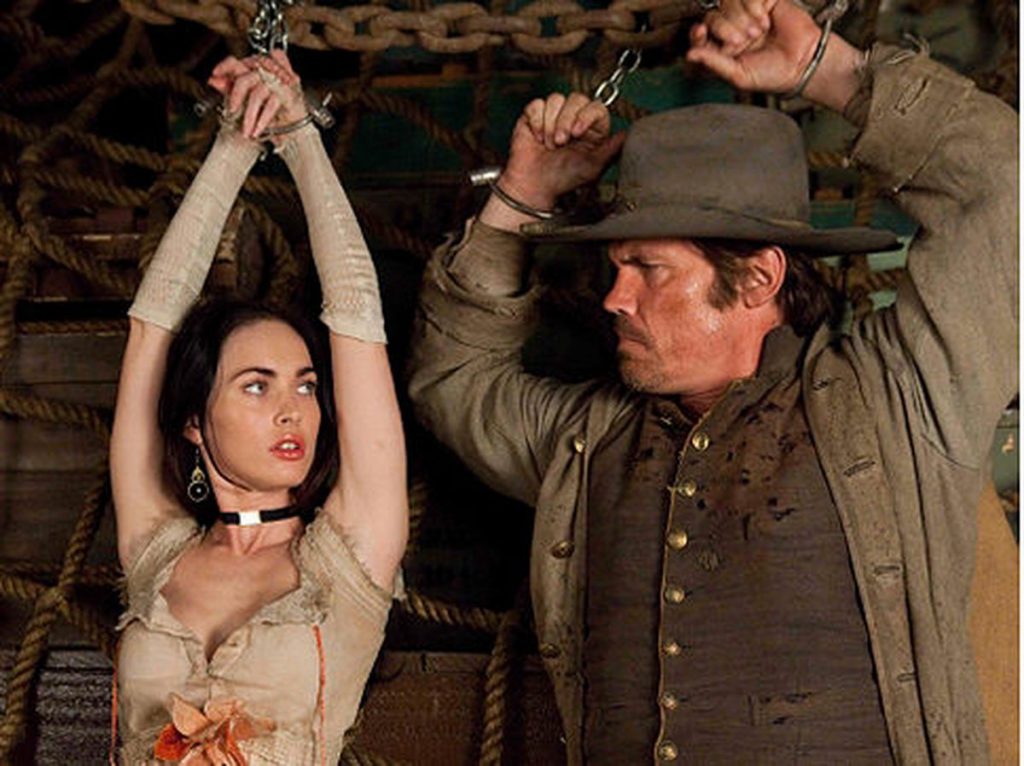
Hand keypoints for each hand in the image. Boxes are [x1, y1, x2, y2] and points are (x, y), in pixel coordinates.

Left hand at [208, 51, 306, 139]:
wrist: (293, 126)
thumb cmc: (271, 110)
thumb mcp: (246, 98)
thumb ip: (230, 87)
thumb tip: (213, 80)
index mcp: (255, 67)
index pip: (236, 62)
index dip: (225, 67)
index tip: (214, 75)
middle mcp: (268, 71)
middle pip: (246, 79)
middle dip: (236, 97)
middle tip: (231, 112)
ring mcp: (279, 81)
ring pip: (258, 94)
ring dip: (250, 116)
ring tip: (246, 130)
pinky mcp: (288, 94)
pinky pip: (271, 105)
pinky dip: (263, 120)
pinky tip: (257, 130)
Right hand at [499, 92, 625, 211]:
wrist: (536, 187)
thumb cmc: (564, 180)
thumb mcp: (593, 168)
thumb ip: (611, 149)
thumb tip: (628, 136)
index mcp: (592, 129)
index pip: (596, 107)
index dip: (586, 115)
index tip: (577, 132)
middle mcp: (575, 119)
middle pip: (576, 98)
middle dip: (566, 120)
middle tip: (561, 142)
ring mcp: (554, 116)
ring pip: (556, 99)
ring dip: (550, 124)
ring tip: (550, 144)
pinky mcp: (534, 116)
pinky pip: (537, 105)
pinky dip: (536, 121)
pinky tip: (538, 137)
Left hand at [686, 0, 821, 93]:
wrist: (804, 62)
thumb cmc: (772, 75)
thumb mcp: (738, 75)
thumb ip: (713, 63)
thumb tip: (689, 55)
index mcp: (721, 49)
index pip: (699, 35)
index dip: (696, 32)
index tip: (700, 31)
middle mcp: (731, 29)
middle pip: (712, 16)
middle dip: (724, 28)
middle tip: (741, 41)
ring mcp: (746, 13)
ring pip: (727, 2)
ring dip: (740, 17)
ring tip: (757, 33)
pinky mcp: (763, 1)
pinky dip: (753, 6)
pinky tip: (764, 21)